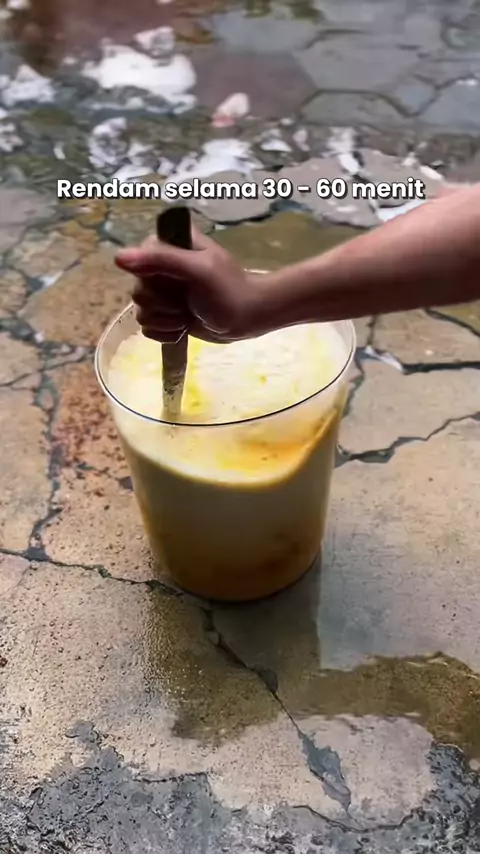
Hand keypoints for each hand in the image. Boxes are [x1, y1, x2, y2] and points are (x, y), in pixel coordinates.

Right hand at [115, 226, 261, 342]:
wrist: (248, 318)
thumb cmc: (228, 290)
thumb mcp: (198, 269)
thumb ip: (161, 259)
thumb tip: (118, 258)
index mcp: (167, 247)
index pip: (137, 261)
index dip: (155, 279)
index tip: (178, 283)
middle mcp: (160, 269)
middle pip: (137, 292)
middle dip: (163, 304)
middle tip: (187, 302)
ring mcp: (163, 294)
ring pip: (141, 312)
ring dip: (166, 320)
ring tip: (188, 315)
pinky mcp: (166, 316)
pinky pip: (148, 329)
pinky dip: (165, 333)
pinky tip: (183, 328)